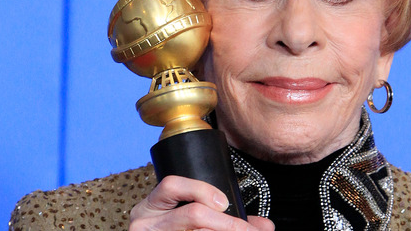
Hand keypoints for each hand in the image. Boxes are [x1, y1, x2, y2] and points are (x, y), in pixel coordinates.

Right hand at [129, 175, 273, 230]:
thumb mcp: (184, 219)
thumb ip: (220, 216)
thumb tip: (265, 226)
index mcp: (149, 207)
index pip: (172, 185)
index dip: (201, 190)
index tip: (224, 203)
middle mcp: (144, 224)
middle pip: (193, 214)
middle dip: (229, 223)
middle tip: (252, 230)